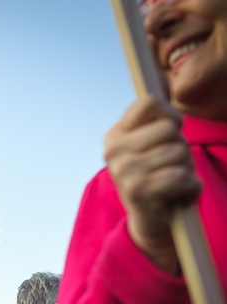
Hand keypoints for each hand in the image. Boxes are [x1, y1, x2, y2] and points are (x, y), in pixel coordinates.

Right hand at [104, 96, 201, 273]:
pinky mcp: (140, 190)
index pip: (148, 103)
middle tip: (170, 167)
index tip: (168, 133)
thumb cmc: (156, 179)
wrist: (151, 225)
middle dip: (181, 147)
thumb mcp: (149, 146)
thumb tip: (162, 77)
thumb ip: (154, 117)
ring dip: (186, 170)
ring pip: (179, 152)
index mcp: (114, 136)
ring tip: (173, 183)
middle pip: (169, 128)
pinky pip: (183, 176)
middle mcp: (113, 151)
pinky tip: (178, 196)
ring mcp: (124, 171)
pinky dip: (190, 188)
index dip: (169, 116)